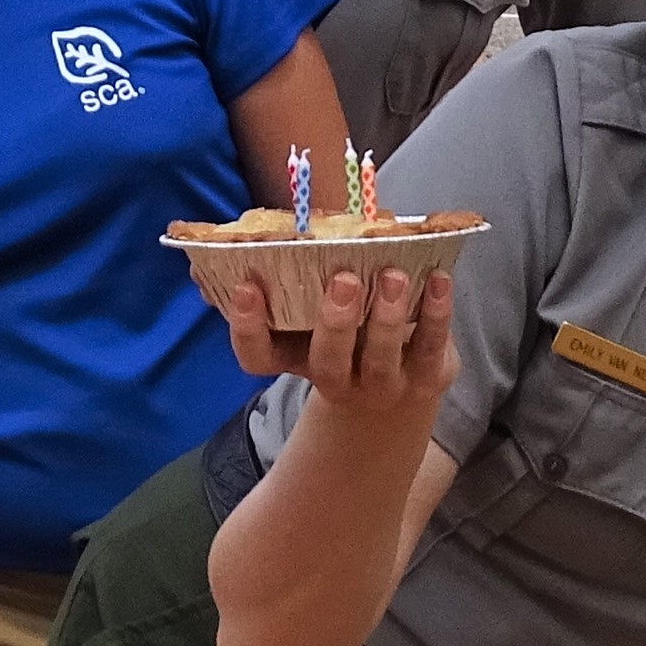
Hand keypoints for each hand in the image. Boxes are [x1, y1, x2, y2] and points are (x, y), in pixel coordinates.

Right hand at [210, 260, 451, 397]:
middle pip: (327, 364)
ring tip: (393, 275)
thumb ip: (274, 280)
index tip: (248, 286)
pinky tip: (438, 278)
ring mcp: (381, 386)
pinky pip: (430, 349)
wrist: (400, 382)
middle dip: (335, 323)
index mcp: (296, 357)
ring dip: (387, 318)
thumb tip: (208, 260)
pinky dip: (437, 314)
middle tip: (342, 279)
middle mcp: (335, 380)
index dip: (248, 327)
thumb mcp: (305, 309)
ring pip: (380, 362)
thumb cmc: (341, 325)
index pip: (258, 357)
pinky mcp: (425, 377)